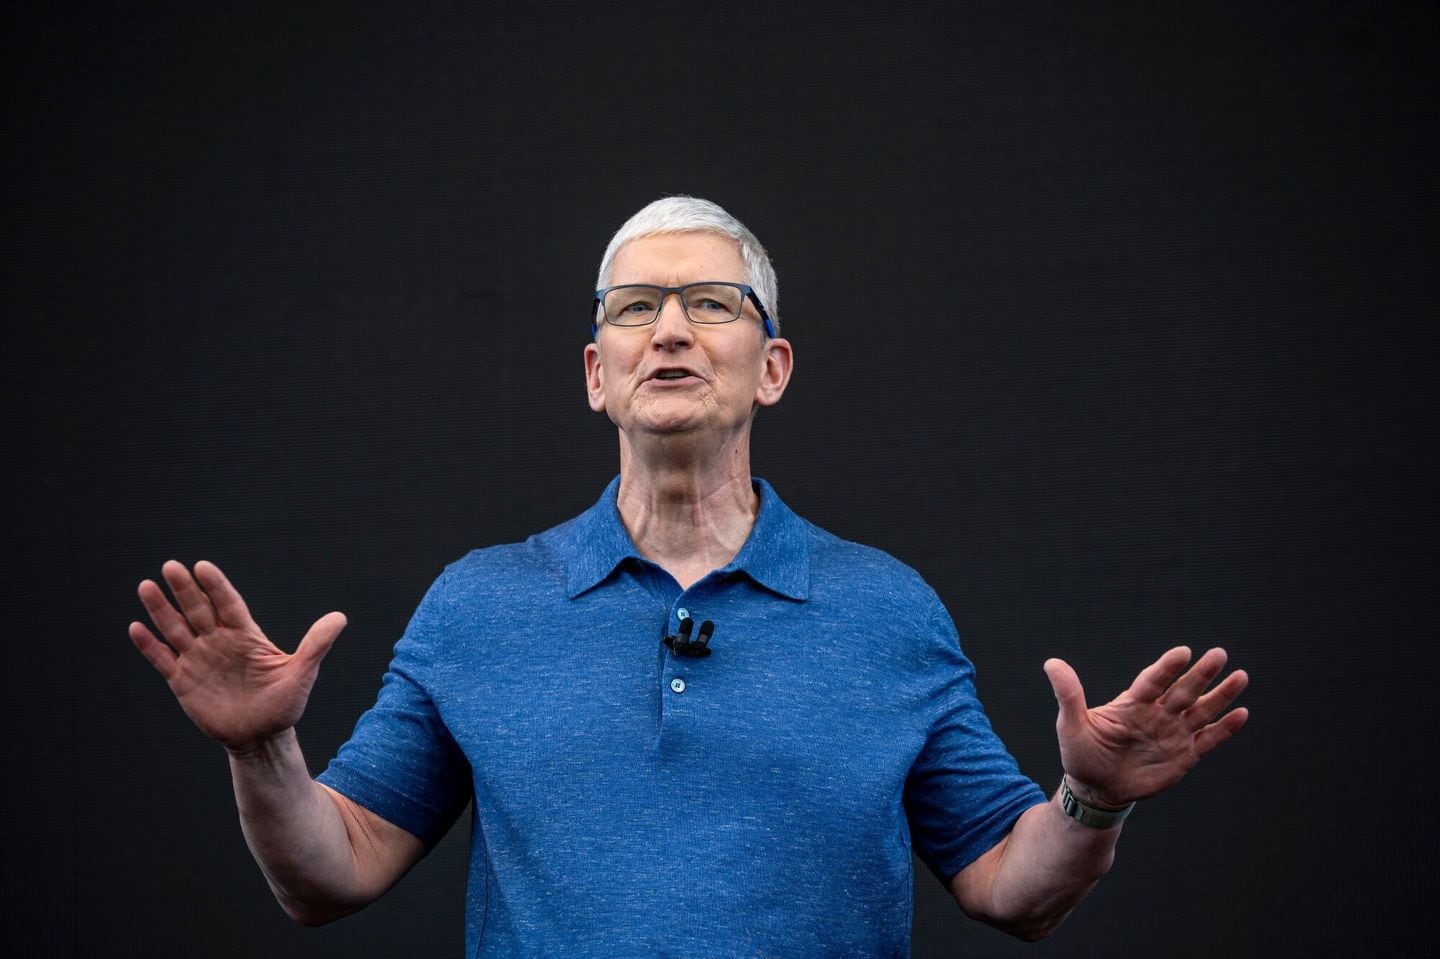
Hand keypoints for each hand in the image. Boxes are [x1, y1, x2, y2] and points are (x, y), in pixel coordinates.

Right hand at [129, 560, 345, 753]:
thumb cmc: (284, 704)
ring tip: (146, 586)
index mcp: (246, 636)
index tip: (203, 567)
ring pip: (176, 629)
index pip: (228, 604)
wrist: (262, 737)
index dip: (216, 586)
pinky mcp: (183, 681)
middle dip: (185, 590)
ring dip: (161, 610)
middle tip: (171, 566)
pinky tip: (136, 628)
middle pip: (199, 610)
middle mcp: (219, 642)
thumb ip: (317, 644)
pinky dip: (150, 646)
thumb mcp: (302, 673)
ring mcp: (199, 660)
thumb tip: (340, 617)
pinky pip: (163, 660)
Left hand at [1043, 647, 1248, 807]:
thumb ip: (1068, 694)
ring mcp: (1172, 733)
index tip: (1183, 652)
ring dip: (1221, 695)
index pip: (1153, 681)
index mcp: (1132, 704)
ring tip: (1240, 676)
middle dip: (1201, 674)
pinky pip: (1208, 740)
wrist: (1096, 789)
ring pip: (1201, 711)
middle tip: (1220, 654)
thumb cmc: (1081, 754)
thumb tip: (1051, 662)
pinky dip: (1224, 729)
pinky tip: (1242, 713)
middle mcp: (1157, 714)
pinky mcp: (1184, 755)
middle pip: (1183, 691)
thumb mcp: (1071, 725)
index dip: (1167, 668)